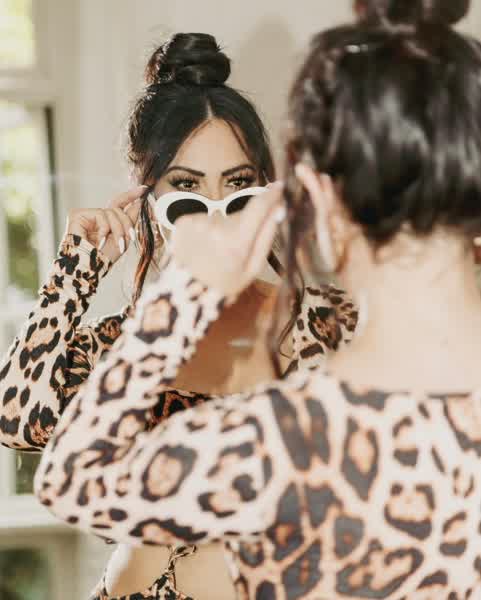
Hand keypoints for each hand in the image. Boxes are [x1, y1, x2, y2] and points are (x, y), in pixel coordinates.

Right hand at [66, 186, 145, 262]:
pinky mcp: (77, 214)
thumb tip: (139, 201)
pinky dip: (105, 229)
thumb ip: (130, 219)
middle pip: (117, 208)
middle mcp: (95, 216)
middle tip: (131, 236)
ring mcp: (86, 215)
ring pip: (112, 212)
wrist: (89, 267)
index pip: (119, 204)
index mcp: (105, 222)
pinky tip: (100, 242)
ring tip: (118, 244)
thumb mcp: (123, 237)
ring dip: (118, 229)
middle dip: (127, 223)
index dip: (131, 196)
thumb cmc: (104, 257)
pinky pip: (101, 214)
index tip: (145, 189)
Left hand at [171, 183, 284, 297]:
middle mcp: (216, 227)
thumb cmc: (224, 283)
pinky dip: (206, 231)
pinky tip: (201, 247)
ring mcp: (197, 223)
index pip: (258, 207)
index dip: (271, 195)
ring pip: (221, 218)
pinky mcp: (184, 221)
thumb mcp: (253, 268)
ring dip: (222, 230)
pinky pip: (205, 219)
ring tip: (214, 253)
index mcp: (236, 242)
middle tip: (234, 250)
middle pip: (240, 215)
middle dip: (243, 226)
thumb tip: (279, 207)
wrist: (187, 293)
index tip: (279, 187)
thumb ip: (267, 236)